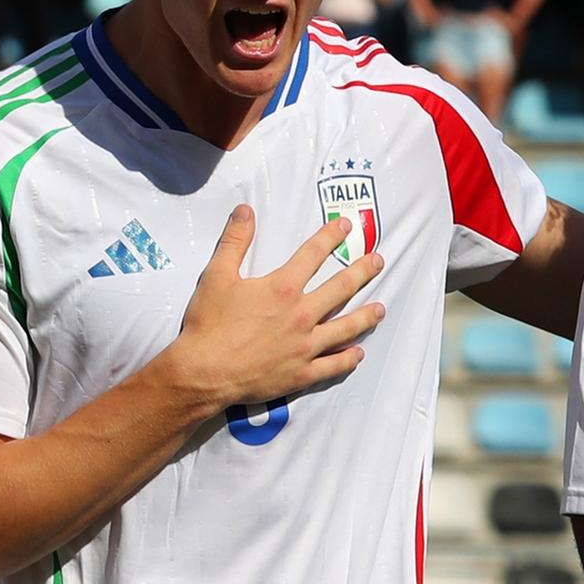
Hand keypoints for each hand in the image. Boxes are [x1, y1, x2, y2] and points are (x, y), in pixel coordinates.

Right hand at [156, 209, 387, 419]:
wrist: (203, 372)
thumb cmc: (208, 324)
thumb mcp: (216, 276)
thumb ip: (234, 241)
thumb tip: (245, 211)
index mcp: (283, 288)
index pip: (313, 254)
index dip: (331, 237)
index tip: (346, 226)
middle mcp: (301, 315)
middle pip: (341, 288)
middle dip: (362, 271)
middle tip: (377, 261)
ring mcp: (305, 346)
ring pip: (345, 328)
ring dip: (366, 316)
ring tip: (380, 309)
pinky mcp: (301, 373)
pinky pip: (332, 365)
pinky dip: (348, 359)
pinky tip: (358, 353)